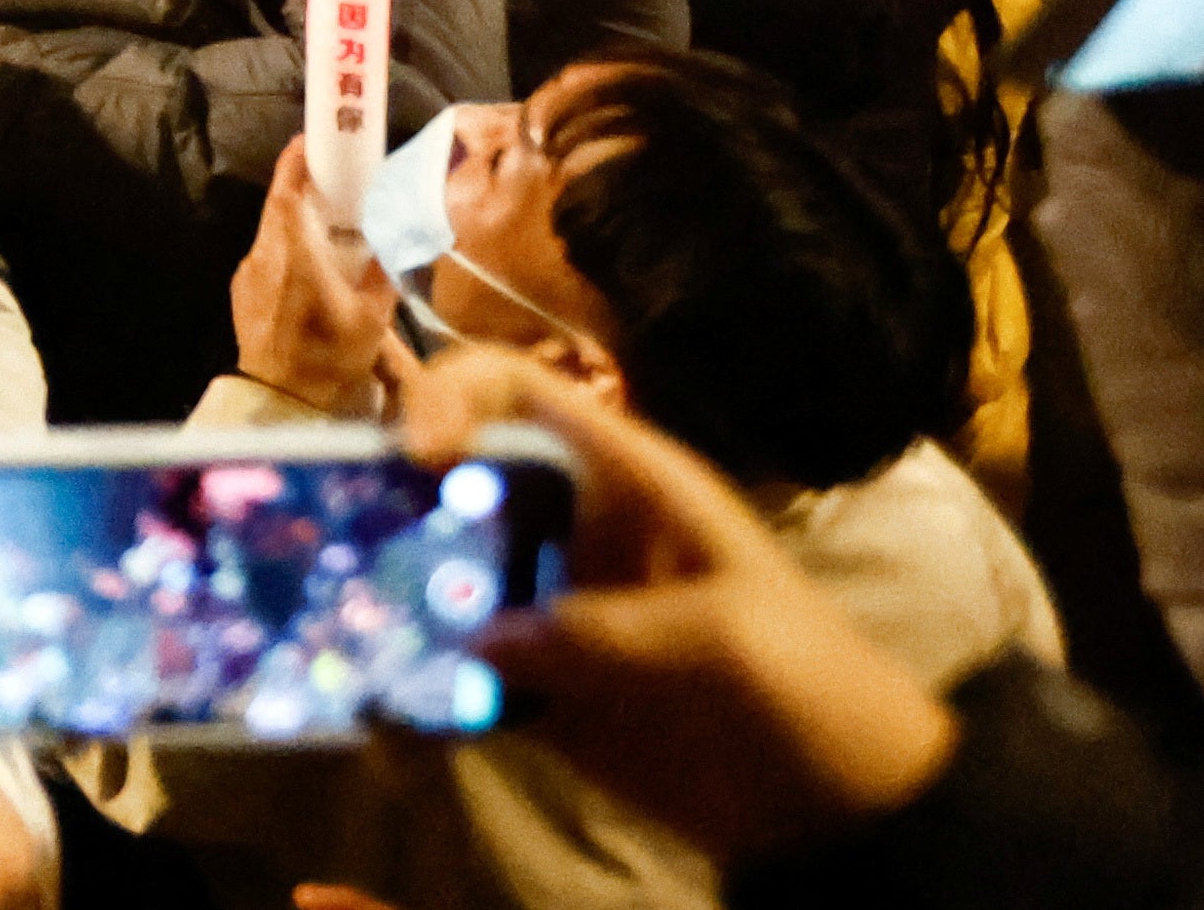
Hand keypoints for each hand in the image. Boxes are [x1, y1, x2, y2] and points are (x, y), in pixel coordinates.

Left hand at [230, 134, 395, 409]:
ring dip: (295, 220)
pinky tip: (311, 264)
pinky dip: (287, 247)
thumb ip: (382, 275)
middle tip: (330, 176)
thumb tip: (392, 243)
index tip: (308, 141)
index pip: (285, 194)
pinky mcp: (243, 289)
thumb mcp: (372, 319)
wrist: (282, 397)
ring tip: (327, 221)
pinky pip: (266, 255)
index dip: (294, 164)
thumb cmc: (329, 357)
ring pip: (270, 231)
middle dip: (300, 186)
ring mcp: (248, 272)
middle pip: (277, 207)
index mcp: (294, 256)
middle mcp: (263, 256)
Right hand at [385, 351, 956, 854]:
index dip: (452, 395)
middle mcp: (572, 531)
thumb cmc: (815, 685)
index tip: (417, 453)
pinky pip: (456, 672)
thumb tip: (484, 641)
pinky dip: (417, 682)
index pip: (516, 391)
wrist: (853, 810)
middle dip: (391, 492)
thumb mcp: (729, 632)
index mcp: (626, 481)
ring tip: (352, 620)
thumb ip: (605, 627)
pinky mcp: (542, 693)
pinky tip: (391, 701)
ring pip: (439, 574)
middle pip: (453, 477)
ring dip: (391, 589)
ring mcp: (553, 613)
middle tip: (350, 535)